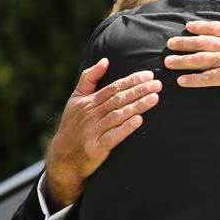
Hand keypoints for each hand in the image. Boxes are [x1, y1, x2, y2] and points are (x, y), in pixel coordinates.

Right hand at [43, 58, 160, 208]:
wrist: (62, 158)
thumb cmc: (72, 126)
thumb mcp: (75, 100)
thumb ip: (89, 79)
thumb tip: (105, 60)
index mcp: (87, 102)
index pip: (113, 88)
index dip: (132, 81)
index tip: (149, 75)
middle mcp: (90, 115)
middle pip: (118, 99)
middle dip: (139, 91)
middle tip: (158, 84)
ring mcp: (92, 131)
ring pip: (118, 115)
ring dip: (137, 106)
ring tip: (155, 98)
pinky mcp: (95, 148)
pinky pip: (112, 136)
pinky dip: (126, 128)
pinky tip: (139, 120)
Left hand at [164, 8, 219, 93]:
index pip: (214, 27)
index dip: (200, 27)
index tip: (187, 27)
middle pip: (202, 42)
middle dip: (183, 43)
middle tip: (169, 44)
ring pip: (200, 59)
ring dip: (182, 61)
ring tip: (168, 63)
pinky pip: (208, 78)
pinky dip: (194, 80)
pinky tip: (181, 81)